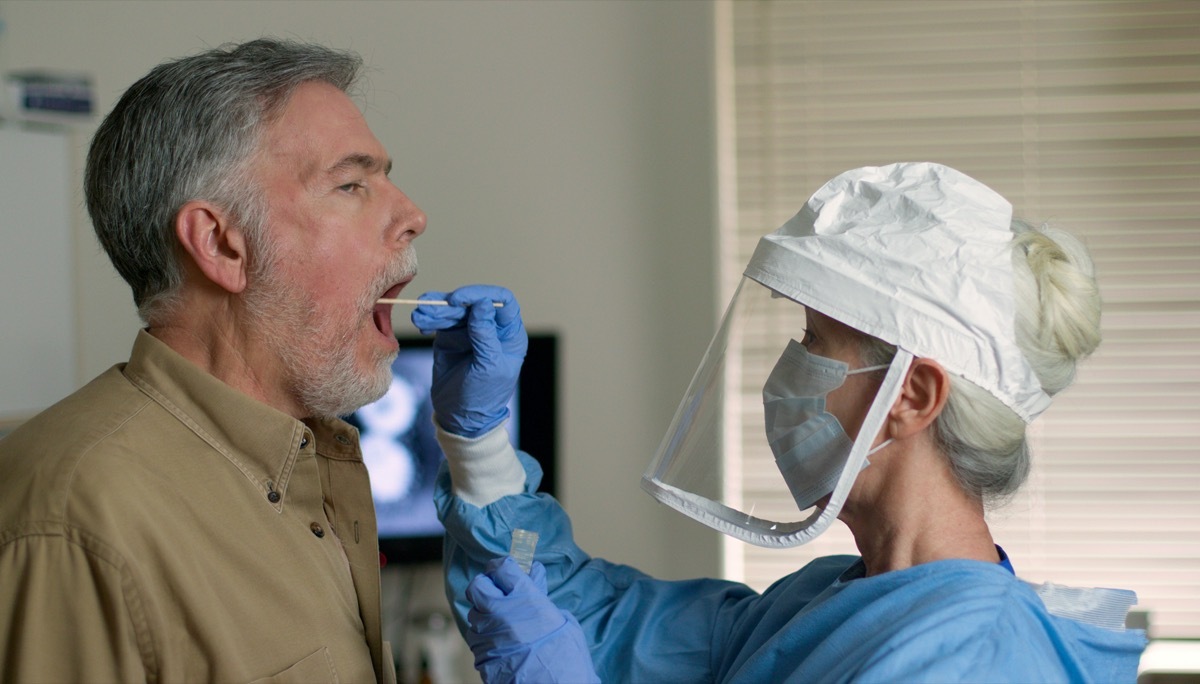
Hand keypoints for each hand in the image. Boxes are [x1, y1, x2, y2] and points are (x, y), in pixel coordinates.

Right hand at [410, 285, 526, 437]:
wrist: (460, 417)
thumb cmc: (483, 395)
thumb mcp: (488, 366)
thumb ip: (485, 335)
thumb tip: (482, 303)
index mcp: (508, 334)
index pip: (501, 302)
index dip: (480, 295)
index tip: (459, 300)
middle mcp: (490, 328)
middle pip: (472, 303)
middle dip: (449, 304)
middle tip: (428, 307)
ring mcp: (469, 332)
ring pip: (453, 311)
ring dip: (434, 310)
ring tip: (418, 317)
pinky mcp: (450, 338)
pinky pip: (439, 322)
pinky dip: (428, 320)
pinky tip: (420, 323)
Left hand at [466, 557, 598, 683]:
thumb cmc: (567, 658)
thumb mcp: (563, 621)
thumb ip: (542, 599)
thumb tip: (534, 582)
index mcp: (524, 599)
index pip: (502, 568)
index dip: (502, 566)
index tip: (504, 568)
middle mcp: (501, 613)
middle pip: (477, 586)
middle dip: (485, 584)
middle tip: (496, 590)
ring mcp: (488, 635)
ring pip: (474, 613)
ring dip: (484, 612)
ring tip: (501, 619)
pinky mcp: (481, 656)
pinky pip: (476, 638)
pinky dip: (485, 635)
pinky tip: (499, 640)